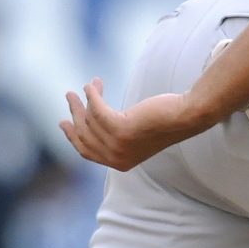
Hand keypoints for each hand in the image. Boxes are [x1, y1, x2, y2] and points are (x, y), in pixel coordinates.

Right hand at [60, 80, 202, 170]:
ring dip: (84, 100)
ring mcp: (118, 145)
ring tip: (86, 86)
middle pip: (84, 135)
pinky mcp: (121, 129)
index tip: (64, 122)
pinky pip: (97, 109)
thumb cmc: (163, 121)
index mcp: (120, 163)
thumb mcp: (135, 133)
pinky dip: (93, 95)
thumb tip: (89, 118)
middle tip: (70, 96)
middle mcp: (117, 158)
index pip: (87, 151)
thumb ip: (115, 134)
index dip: (73, 136)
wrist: (184, 117)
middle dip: (75, 114)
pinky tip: (93, 85)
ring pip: (90, 120)